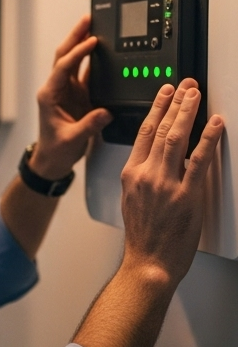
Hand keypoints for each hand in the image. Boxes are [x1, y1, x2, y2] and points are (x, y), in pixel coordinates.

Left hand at [29, 15, 111, 179]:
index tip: (91, 41)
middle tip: (88, 18)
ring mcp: (67, 91)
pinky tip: (103, 49)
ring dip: (83, 43)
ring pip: (74, 61)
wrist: (52, 161)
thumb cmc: (55, 151)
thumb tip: (105, 112)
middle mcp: (57, 89)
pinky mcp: (77, 96)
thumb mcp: (72, 139)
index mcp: (50, 95)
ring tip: (95, 26)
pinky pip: (85, 73)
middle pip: (65, 56)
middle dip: (75, 36)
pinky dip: (93, 60)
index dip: (77, 53)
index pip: (63, 67)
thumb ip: (89, 125)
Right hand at [120, 80, 223, 287]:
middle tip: (186, 85)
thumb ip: (142, 176)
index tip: (164, 93)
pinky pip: (199, 160)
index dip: (156, 109)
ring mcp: (166, 183)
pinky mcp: (186, 194)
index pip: (143, 132)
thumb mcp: (132, 200)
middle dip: (174, 103)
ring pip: (176, 138)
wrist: (148, 261)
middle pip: (160, 129)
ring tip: (196, 95)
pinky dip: (208, 139)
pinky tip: (214, 124)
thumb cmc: (143, 236)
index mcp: (131, 174)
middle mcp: (146, 174)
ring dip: (188, 113)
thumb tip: (153, 160)